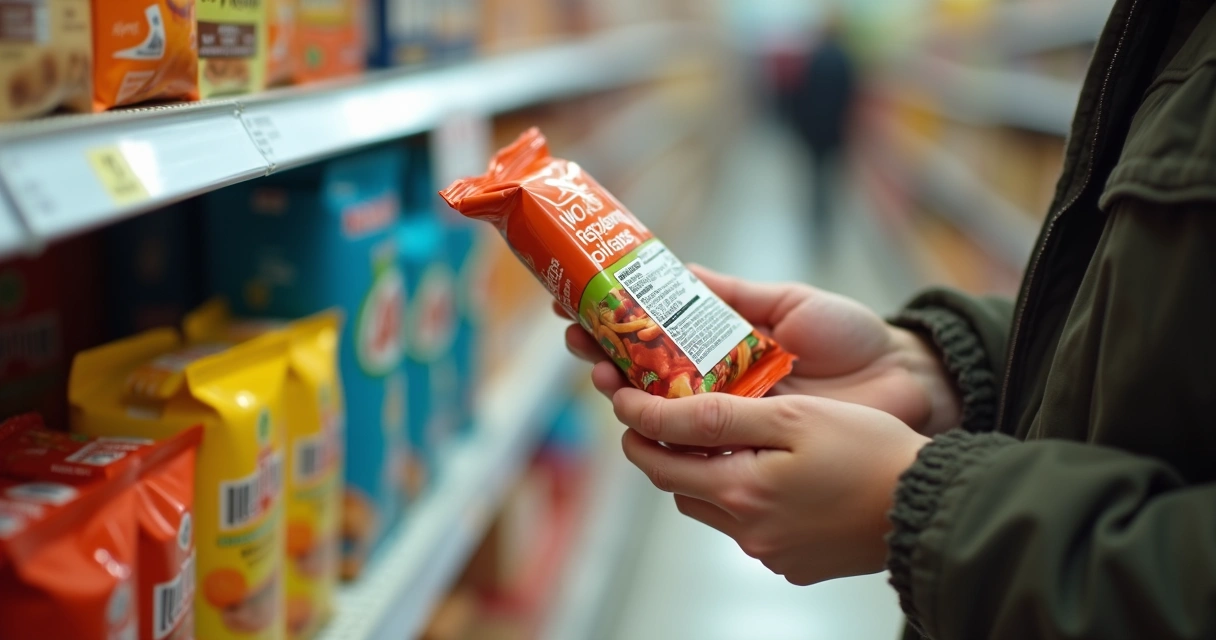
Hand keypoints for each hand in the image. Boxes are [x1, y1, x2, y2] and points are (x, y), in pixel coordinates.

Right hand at [560, 265, 960, 434]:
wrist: (901, 379)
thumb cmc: (851, 336)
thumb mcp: (788, 302)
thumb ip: (734, 294)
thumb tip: (680, 268)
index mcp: (719, 342)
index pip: (652, 330)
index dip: (611, 318)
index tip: (575, 302)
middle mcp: (714, 380)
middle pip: (641, 371)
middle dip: (602, 354)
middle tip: (581, 343)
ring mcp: (728, 416)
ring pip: (659, 410)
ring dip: (623, 393)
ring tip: (603, 375)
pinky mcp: (746, 448)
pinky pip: (698, 445)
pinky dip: (666, 435)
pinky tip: (641, 418)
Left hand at [614, 387, 930, 584]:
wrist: (930, 504)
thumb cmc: (869, 451)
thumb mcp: (793, 417)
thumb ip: (723, 417)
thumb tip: (660, 417)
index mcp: (742, 491)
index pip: (661, 461)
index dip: (637, 424)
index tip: (621, 397)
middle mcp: (747, 531)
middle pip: (679, 488)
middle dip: (662, 451)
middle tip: (655, 414)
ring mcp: (770, 552)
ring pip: (711, 509)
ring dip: (702, 476)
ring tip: (711, 439)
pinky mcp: (794, 564)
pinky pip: (748, 528)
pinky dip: (742, 498)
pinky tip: (764, 472)